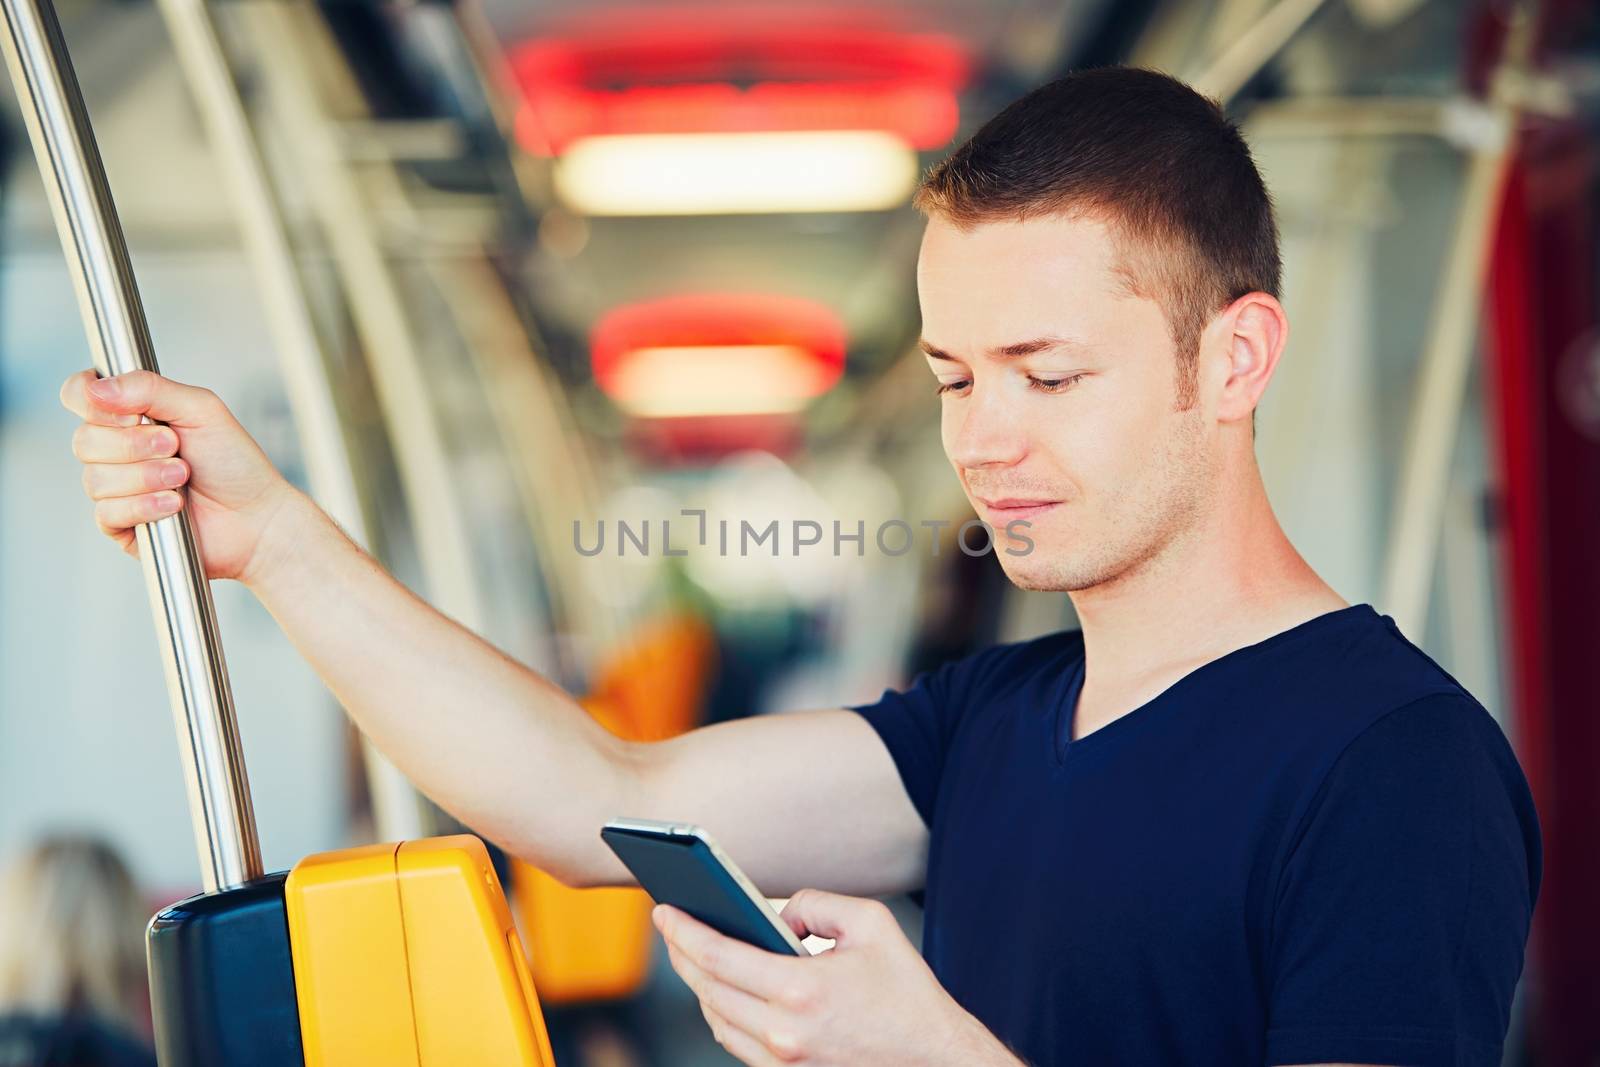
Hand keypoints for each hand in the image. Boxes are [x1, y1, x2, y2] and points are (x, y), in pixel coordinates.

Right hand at [60, 369, 305, 584]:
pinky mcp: (121, 525)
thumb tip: (98, 387)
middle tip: (175, 446)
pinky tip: (173, 505)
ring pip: (95, 478)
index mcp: (131, 414)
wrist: (257, 516)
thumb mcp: (201, 410)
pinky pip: (107, 513)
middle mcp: (117, 449)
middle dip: (135, 444)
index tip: (132, 413)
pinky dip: (144, 506)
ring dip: (146, 476)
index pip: (79, 395)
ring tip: (183, 478)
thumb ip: (150, 388)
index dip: (90, 401)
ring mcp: (117, 488)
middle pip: (84, 439)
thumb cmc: (234, 462)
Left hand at [655, 889, 1020, 1066]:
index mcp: (801, 989)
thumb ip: (814, 904)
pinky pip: (736, 1043)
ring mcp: (783, 1062)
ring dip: (698, 985)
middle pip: (706, 990)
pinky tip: (722, 988)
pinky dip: (722, 1013)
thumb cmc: (906, 990)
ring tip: (692, 953)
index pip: (718, 956)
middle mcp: (784, 1033)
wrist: (934, 1060)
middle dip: (681, 954)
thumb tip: (774, 916)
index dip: (684, 931)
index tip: (663, 911)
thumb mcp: (871, 923)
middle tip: (670, 927)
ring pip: (715, 1020)